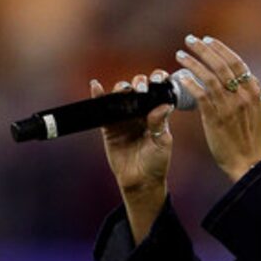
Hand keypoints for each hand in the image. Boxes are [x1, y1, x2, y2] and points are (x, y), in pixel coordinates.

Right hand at [91, 71, 173, 195]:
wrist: (140, 182)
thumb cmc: (156, 163)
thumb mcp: (162, 142)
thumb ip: (160, 122)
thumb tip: (164, 104)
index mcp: (155, 112)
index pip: (156, 90)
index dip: (157, 80)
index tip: (159, 79)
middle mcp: (139, 111)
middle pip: (137, 87)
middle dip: (139, 83)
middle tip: (141, 89)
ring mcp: (123, 117)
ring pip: (120, 95)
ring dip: (121, 88)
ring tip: (124, 91)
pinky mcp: (109, 126)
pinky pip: (102, 108)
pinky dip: (98, 96)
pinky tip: (96, 86)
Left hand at [173, 34, 260, 182]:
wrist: (247, 163)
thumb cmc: (250, 140)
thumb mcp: (259, 113)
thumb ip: (253, 93)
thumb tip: (248, 77)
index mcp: (254, 92)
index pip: (236, 62)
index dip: (221, 49)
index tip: (208, 40)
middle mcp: (242, 96)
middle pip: (221, 64)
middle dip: (204, 49)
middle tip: (190, 40)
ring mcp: (229, 107)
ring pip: (209, 76)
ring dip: (193, 62)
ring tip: (180, 54)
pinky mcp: (215, 118)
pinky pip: (201, 94)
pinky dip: (190, 82)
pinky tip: (180, 77)